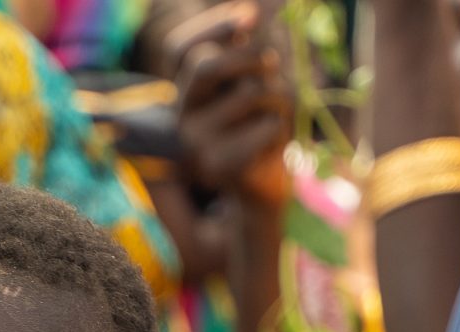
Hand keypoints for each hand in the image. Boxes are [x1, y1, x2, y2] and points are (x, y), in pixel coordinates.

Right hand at [173, 3, 290, 203]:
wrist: (263, 186)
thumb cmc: (261, 126)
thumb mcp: (255, 82)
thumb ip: (249, 49)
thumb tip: (255, 10)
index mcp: (186, 92)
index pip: (179, 50)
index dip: (212, 26)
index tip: (250, 15)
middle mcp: (180, 117)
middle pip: (205, 69)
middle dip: (248, 56)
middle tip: (273, 63)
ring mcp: (195, 145)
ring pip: (249, 94)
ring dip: (279, 97)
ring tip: (278, 115)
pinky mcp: (219, 168)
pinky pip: (264, 126)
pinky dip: (280, 129)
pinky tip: (273, 144)